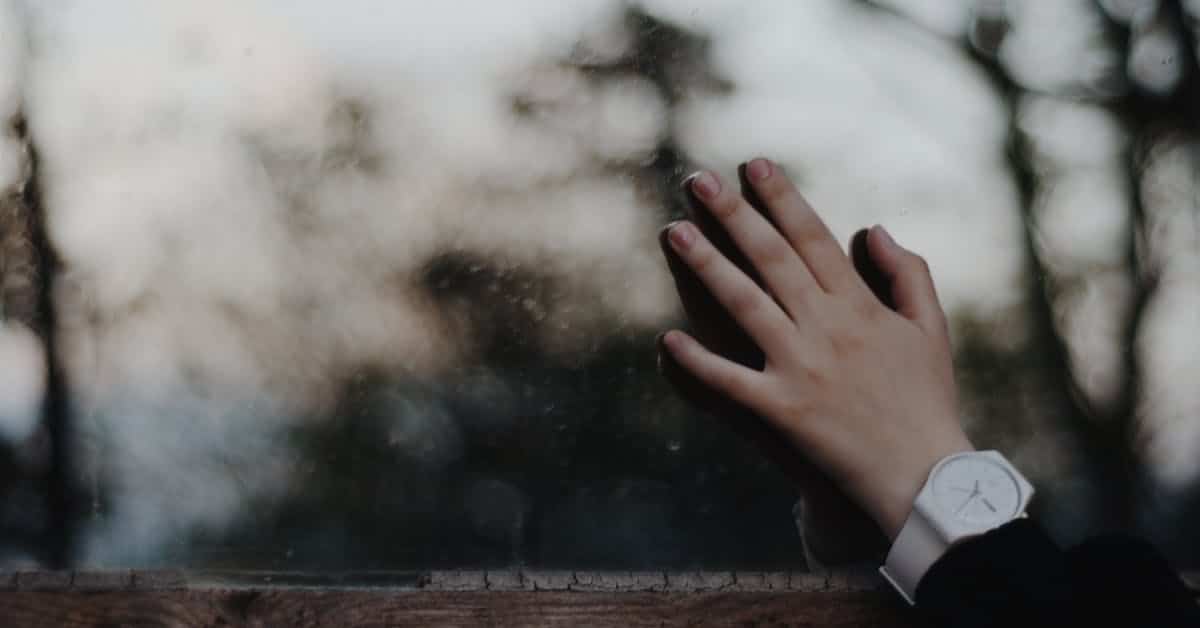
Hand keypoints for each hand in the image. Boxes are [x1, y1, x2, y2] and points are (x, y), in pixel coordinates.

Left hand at [659, 158, 972, 538]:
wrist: (924, 477)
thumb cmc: (927, 401)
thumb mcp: (931, 329)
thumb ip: (908, 273)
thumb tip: (873, 228)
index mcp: (860, 306)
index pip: (813, 239)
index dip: (782, 199)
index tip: (754, 165)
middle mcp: (828, 327)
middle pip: (772, 259)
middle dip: (733, 215)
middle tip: (699, 180)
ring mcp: (802, 367)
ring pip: (745, 305)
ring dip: (707, 266)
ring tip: (674, 231)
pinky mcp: (782, 409)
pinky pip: (730, 381)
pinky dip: (698, 363)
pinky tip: (668, 340)